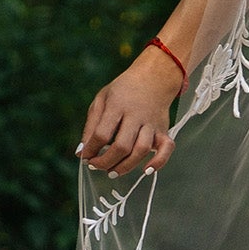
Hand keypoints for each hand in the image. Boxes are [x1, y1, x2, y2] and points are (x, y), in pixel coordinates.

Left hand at [77, 51, 185, 174]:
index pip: (102, 134)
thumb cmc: (123, 91)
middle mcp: (136, 115)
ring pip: (141, 150)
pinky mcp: (164, 130)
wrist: (154, 77)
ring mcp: (152, 124)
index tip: (85, 157)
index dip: (91, 150)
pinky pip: (166, 149)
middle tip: (96, 166)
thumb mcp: (102, 100)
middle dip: (106, 162)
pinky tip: (146, 171)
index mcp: (117, 105)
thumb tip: (81, 152)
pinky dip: (159, 162)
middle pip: (122, 146)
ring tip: (112, 172)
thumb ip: (91, 125)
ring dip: (125, 166)